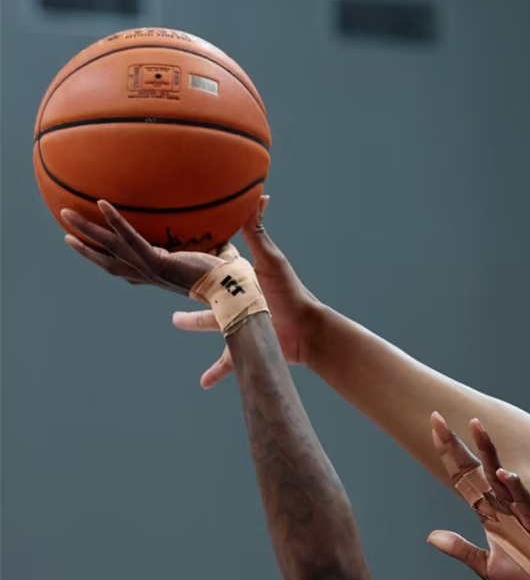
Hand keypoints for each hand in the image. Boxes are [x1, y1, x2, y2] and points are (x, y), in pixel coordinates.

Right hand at [61, 202, 224, 296]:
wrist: (232, 290)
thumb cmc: (230, 276)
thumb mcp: (218, 253)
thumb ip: (218, 240)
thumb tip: (231, 222)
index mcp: (157, 274)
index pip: (125, 268)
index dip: (105, 259)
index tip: (91, 249)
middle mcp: (148, 274)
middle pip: (107, 260)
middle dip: (85, 247)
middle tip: (65, 231)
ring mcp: (149, 269)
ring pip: (109, 248)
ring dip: (87, 230)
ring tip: (66, 214)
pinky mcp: (156, 262)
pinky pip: (130, 238)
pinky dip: (116, 221)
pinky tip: (103, 203)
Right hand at [171, 195, 317, 387]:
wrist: (308, 330)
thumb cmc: (290, 293)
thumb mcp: (270, 261)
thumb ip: (258, 231)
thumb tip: (259, 196)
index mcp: (242, 280)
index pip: (217, 268)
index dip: (200, 262)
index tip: (179, 253)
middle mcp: (240, 300)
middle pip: (208, 296)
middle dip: (191, 289)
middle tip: (170, 282)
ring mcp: (243, 324)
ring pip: (213, 326)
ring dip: (195, 324)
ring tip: (175, 322)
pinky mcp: (247, 347)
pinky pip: (228, 362)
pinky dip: (215, 372)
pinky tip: (202, 383)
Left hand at [427, 413, 529, 579]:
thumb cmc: (526, 572)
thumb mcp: (485, 565)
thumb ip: (460, 549)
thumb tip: (431, 536)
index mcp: (489, 510)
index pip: (463, 476)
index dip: (449, 455)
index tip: (434, 430)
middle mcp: (502, 502)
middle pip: (476, 467)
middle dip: (457, 443)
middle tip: (437, 418)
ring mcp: (520, 507)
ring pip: (500, 473)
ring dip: (488, 450)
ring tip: (475, 426)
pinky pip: (525, 500)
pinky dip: (515, 486)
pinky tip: (504, 473)